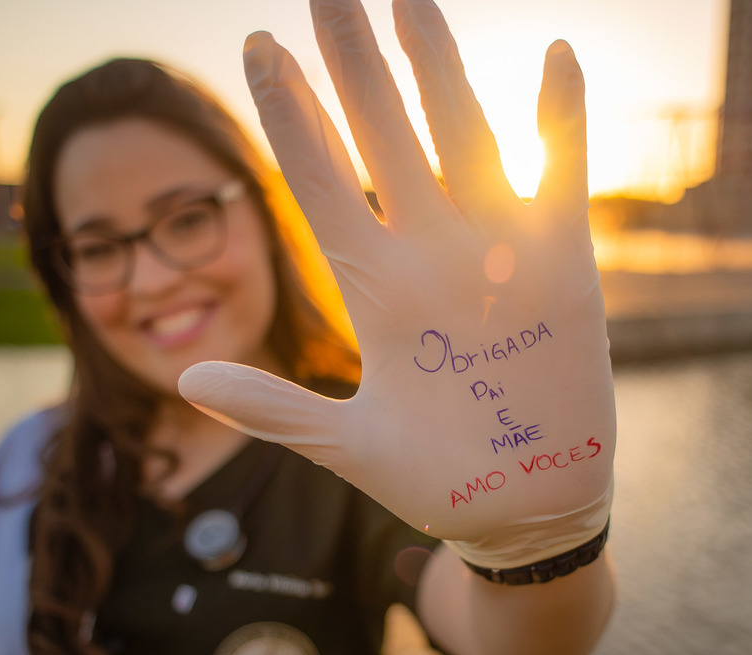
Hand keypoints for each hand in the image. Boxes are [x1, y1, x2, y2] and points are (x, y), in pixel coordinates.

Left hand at [179, 0, 614, 566]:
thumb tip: (187, 375)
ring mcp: (497, 252)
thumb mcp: (344, 446)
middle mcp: (430, 253)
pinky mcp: (564, 265)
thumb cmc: (434, 480)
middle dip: (354, 62)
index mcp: (375, 287)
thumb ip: (273, 409)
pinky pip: (562, 177)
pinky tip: (553, 55)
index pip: (321, 180)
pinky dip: (563, 121)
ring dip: (437, 66)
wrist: (523, 510)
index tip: (259, 47)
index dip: (290, 114)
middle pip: (384, 136)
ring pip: (463, 137)